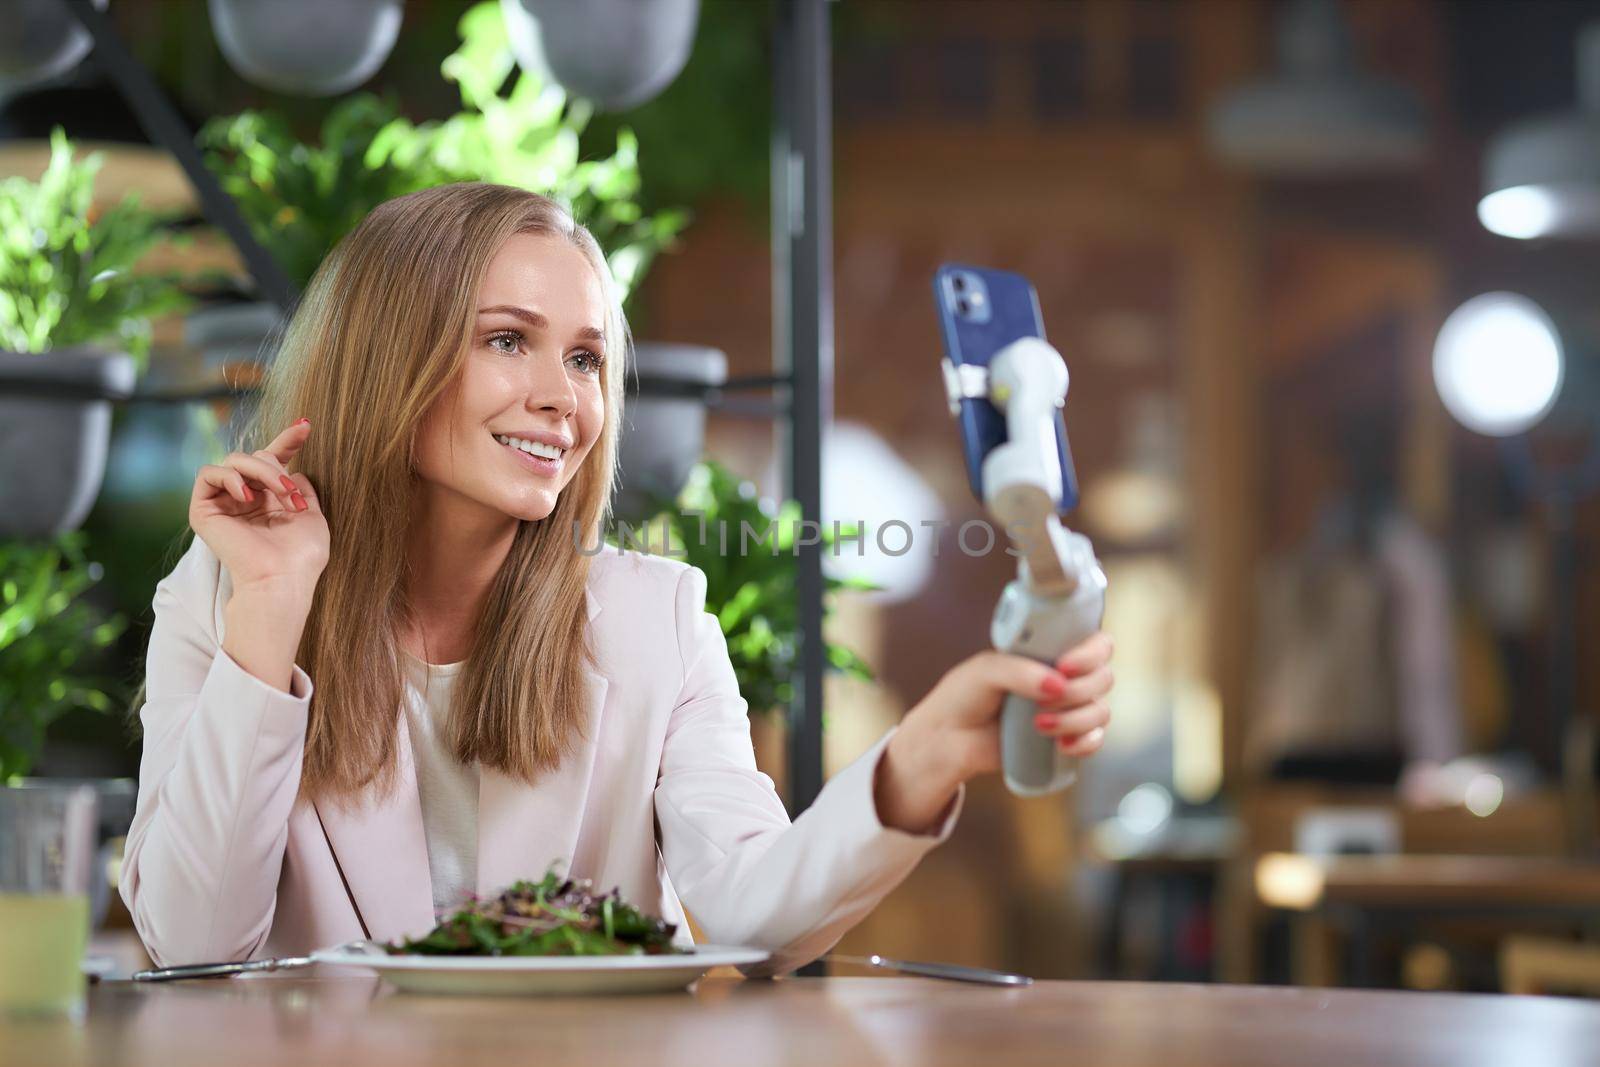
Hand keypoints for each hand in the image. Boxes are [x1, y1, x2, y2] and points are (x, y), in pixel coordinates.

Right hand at [189, 419, 327, 597]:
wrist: (282, 579)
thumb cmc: (301, 557)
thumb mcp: (311, 516)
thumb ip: (301, 488)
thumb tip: (294, 469)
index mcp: (269, 500)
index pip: (273, 461)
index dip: (287, 440)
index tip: (306, 426)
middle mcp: (246, 499)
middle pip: (256, 457)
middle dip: (278, 469)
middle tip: (293, 496)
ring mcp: (224, 503)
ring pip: (236, 460)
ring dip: (263, 473)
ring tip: (280, 496)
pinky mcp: (203, 509)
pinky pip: (209, 473)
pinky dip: (231, 477)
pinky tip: (247, 496)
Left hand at [874, 634, 1114, 833]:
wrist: (949, 738)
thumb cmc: (964, 694)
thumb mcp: (985, 670)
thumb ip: (1018, 671)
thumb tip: (1057, 684)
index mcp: (1050, 651)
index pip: (1096, 643)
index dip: (1090, 653)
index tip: (1064, 666)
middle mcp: (1065, 678)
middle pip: (1103, 677)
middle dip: (1079, 690)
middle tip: (1044, 699)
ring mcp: (1067, 709)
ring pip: (1100, 711)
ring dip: (1076, 719)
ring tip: (1038, 725)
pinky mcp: (1064, 739)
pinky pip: (1095, 740)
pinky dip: (1084, 743)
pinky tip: (1060, 745)